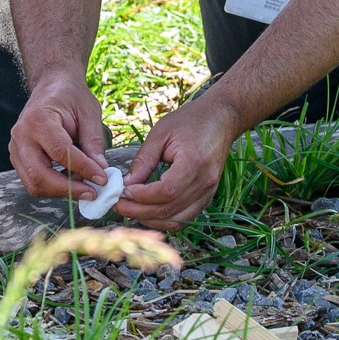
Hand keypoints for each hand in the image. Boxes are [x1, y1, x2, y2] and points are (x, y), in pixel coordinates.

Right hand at [10, 76, 112, 200]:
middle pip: (39, 175)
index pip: (60, 152)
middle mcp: (21, 135)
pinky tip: (72, 182)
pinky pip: (32, 180)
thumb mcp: (89, 113)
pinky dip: (52, 187)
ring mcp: (16, 148)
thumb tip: (101, 171)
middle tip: (92, 193)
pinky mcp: (18, 157)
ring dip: (60, 191)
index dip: (83, 169)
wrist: (51, 86)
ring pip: (33, 183)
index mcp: (39, 119)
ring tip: (84, 187)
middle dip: (68, 189)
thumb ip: (93, 142)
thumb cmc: (72, 97)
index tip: (103, 179)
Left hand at [117, 96, 243, 229]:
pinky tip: (148, 211)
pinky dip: (164, 219)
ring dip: (150, 219)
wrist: (220, 119)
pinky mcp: (207, 197)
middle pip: (169, 210)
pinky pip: (184, 218)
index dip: (142, 196)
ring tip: (130, 209)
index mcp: (194, 162)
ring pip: (176, 220)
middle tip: (118, 205)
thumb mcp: (161, 133)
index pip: (166, 191)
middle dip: (139, 211)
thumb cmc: (190, 121)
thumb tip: (125, 184)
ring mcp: (208, 192)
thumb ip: (143, 160)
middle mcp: (205, 182)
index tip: (123, 191)